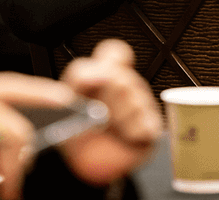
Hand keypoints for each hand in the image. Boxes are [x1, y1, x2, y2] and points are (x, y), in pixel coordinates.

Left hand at [59, 39, 162, 186]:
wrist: (77, 165)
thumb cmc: (73, 128)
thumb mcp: (67, 96)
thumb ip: (81, 74)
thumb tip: (99, 71)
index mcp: (106, 73)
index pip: (118, 53)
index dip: (112, 61)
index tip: (96, 79)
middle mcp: (127, 87)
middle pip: (125, 79)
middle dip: (106, 99)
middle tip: (96, 112)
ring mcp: (141, 107)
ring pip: (136, 101)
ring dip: (116, 118)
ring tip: (108, 127)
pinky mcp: (150, 129)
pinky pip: (147, 124)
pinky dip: (131, 132)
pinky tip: (122, 136)